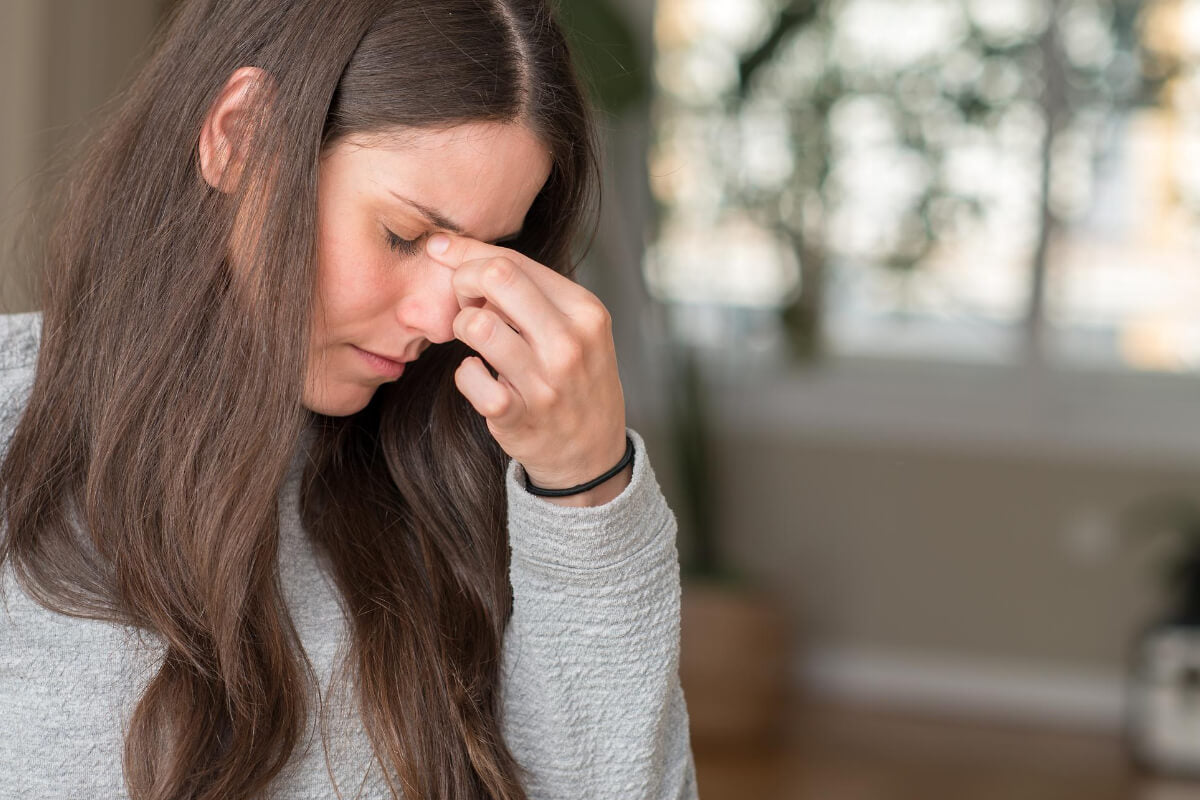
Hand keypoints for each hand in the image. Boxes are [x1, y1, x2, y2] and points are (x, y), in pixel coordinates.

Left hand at [426, 233, 629, 504]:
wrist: (592, 454)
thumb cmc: (576, 378)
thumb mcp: (577, 327)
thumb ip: (532, 290)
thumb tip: (455, 249)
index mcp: (585, 310)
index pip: (514, 260)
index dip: (468, 253)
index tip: (441, 251)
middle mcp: (569, 342)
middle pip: (495, 276)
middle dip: (463, 281)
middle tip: (465, 300)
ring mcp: (544, 381)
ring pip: (476, 324)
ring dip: (461, 326)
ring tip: (474, 338)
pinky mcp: (517, 416)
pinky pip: (468, 376)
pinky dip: (465, 373)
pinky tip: (480, 376)